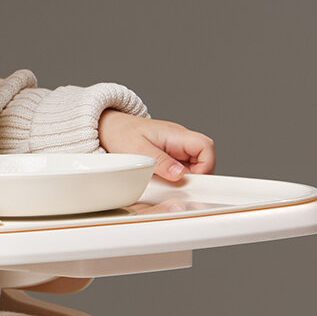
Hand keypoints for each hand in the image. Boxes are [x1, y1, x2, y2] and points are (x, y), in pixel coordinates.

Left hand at [97, 109, 214, 184]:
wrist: (110, 128)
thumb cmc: (122, 134)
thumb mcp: (139, 150)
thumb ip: (161, 162)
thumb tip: (179, 174)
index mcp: (176, 135)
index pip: (205, 147)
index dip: (206, 166)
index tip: (191, 181)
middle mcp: (181, 141)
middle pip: (204, 158)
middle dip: (196, 176)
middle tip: (178, 187)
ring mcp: (177, 149)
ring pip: (195, 166)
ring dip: (185, 179)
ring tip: (166, 183)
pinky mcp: (170, 157)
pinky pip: (182, 169)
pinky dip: (176, 179)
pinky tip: (162, 181)